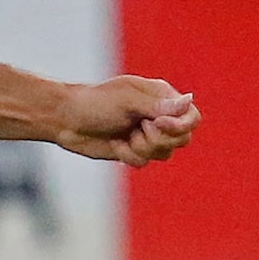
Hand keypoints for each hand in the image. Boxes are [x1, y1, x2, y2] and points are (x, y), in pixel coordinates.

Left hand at [53, 77, 199, 167]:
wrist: (66, 120)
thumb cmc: (95, 103)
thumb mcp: (127, 100)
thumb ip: (158, 105)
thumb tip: (189, 100)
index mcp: (162, 97)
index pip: (192, 117)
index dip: (180, 125)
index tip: (157, 123)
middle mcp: (159, 116)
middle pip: (182, 139)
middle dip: (159, 139)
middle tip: (137, 129)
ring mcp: (146, 134)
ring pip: (164, 153)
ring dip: (143, 148)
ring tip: (125, 136)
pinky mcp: (133, 150)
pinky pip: (144, 162)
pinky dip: (129, 156)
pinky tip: (115, 144)